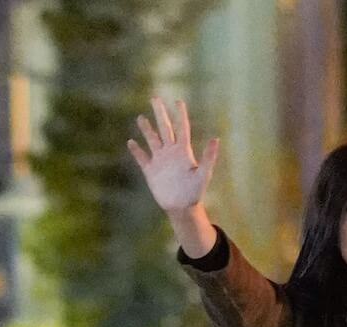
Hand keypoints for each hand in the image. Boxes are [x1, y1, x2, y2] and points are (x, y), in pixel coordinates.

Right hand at [128, 98, 219, 215]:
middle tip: (154, 98)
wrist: (182, 207)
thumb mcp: (204, 174)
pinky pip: (142, 158)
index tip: (178, 100)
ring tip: (140, 117)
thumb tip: (215, 138)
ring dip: (146, 129)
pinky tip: (130, 142)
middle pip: (164, 129)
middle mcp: (170, 153)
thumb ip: (209, 157)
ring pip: (152, 140)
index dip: (180, 114)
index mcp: (183, 151)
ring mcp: (160, 161)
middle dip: (160, 114)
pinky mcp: (151, 171)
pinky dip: (136, 151)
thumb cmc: (195, 192)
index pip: (181, 128)